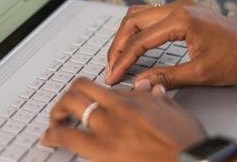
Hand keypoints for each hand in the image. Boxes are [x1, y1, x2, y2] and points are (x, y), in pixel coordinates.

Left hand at [41, 78, 205, 161]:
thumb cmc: (187, 143)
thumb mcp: (175, 113)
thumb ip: (158, 99)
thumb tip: (152, 88)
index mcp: (135, 99)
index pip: (103, 85)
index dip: (90, 91)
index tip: (86, 98)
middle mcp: (118, 108)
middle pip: (81, 88)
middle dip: (68, 96)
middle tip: (63, 108)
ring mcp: (108, 128)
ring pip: (71, 105)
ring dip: (57, 111)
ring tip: (53, 120)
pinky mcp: (102, 150)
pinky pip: (69, 137)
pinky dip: (54, 135)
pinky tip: (48, 138)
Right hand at [106, 0, 236, 87]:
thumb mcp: (201, 73)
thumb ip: (166, 77)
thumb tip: (139, 82)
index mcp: (181, 19)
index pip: (140, 40)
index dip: (122, 60)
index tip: (113, 76)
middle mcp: (178, 7)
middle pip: (133, 21)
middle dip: (118, 45)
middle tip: (111, 67)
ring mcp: (181, 6)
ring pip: (139, 14)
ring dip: (125, 35)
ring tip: (118, 57)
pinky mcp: (184, 11)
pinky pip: (151, 15)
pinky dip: (138, 29)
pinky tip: (134, 44)